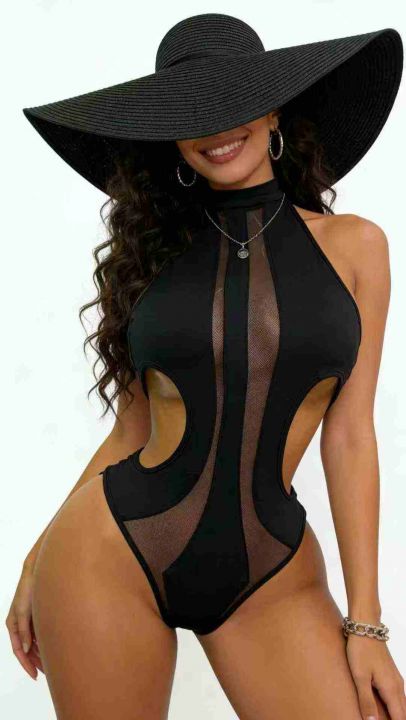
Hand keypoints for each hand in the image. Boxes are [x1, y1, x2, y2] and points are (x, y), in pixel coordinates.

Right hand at [5, 558, 43, 679]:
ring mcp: (29, 620)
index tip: (35, 675)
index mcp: (13, 624)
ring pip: (34, 643)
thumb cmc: (28, 589)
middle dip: (35, 662)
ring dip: (41, 653)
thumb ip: (24, 630)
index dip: (26, 664)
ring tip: (51, 664)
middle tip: (46, 673)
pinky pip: (40, 634)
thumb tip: (27, 649)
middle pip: (27, 649)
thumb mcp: (23, 611)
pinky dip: (44, 643)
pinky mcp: (37, 616)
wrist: (38, 572)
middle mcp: (20, 624)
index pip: (19, 650)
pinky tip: (53, 648)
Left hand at [346, 633, 405, 719]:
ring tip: (386, 717)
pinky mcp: (391, 674)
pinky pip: (398, 696)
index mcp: (391, 689)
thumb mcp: (360, 677)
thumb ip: (366, 701)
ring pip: (402, 705)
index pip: (399, 718)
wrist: (366, 626)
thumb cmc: (361, 649)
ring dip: (397, 714)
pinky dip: (395, 706)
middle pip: (403, 713)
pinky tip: (386, 708)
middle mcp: (398, 686)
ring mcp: (396, 679)